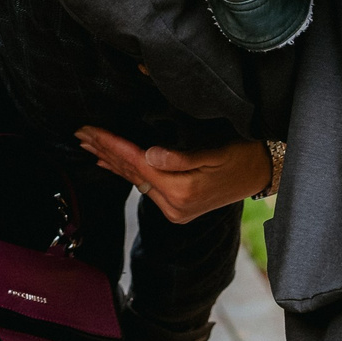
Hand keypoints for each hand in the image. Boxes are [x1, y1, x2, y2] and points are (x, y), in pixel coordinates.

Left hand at [75, 126, 269, 223]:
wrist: (262, 175)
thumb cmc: (241, 156)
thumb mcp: (214, 152)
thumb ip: (180, 158)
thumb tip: (148, 154)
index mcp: (181, 191)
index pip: (137, 162)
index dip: (111, 144)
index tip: (90, 130)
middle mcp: (174, 206)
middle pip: (130, 172)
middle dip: (104, 150)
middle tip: (79, 133)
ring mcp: (175, 210)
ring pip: (134, 180)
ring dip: (110, 161)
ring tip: (87, 145)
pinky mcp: (177, 208)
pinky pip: (144, 187)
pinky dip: (125, 174)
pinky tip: (109, 165)